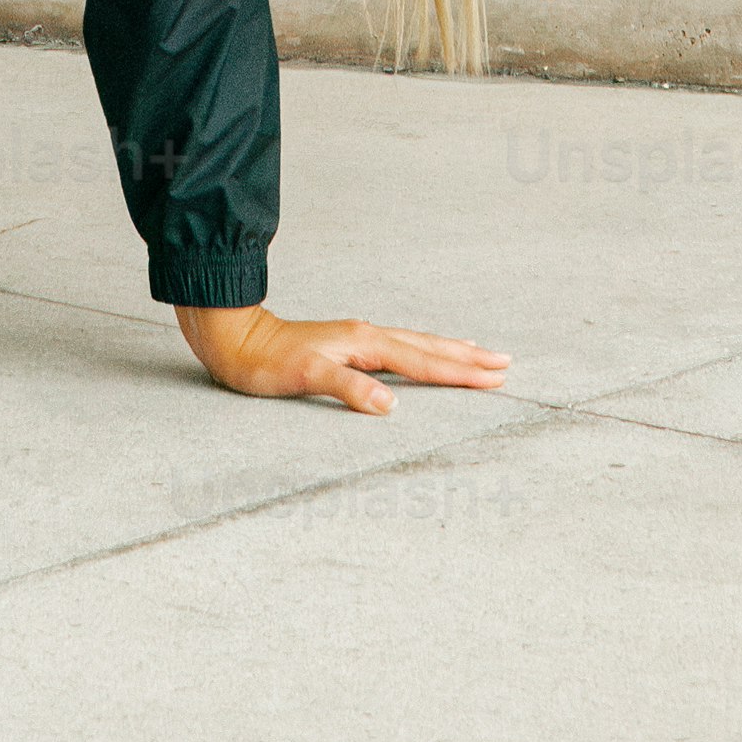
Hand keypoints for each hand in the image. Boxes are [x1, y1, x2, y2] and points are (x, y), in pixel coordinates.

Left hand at [177, 301, 512, 413]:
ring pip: (417, 344)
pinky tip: (424, 351)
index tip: (494, 376)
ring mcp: (360, 339)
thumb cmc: (266, 361)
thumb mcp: (305, 376)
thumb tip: (390, 405)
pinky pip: (401, 347)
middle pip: (429, 347)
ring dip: (450, 351)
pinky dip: (424, 350)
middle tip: (505, 363)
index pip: (423, 360)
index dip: (459, 371)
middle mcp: (367, 336)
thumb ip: (348, 388)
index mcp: (365, 343)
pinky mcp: (350, 345)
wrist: (236, 338)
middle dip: (467, 358)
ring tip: (478, 353)